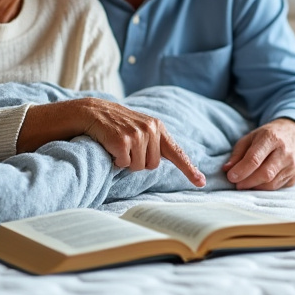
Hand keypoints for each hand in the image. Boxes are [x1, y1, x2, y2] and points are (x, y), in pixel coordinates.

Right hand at [80, 98, 205, 186]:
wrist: (94, 112)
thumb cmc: (119, 125)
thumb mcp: (142, 128)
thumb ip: (155, 143)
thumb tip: (163, 162)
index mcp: (158, 127)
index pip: (176, 152)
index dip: (189, 169)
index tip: (200, 182)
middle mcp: (151, 129)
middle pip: (152, 166)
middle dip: (139, 162)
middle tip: (128, 148)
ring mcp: (137, 134)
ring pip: (138, 167)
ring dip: (127, 162)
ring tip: (119, 146)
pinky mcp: (123, 140)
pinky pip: (124, 164)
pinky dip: (116, 161)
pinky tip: (111, 147)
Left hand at [222, 118, 294, 189]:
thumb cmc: (268, 135)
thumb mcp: (250, 137)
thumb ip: (238, 153)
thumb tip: (227, 170)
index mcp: (271, 138)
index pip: (255, 159)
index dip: (241, 171)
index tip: (231, 177)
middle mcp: (286, 151)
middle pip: (265, 174)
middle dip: (248, 182)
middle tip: (237, 184)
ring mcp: (294, 164)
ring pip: (272, 184)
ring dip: (256, 187)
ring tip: (247, 183)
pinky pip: (280, 186)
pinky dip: (267, 187)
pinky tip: (261, 182)